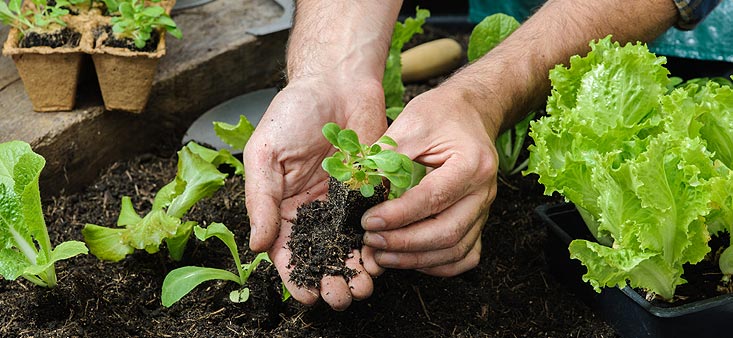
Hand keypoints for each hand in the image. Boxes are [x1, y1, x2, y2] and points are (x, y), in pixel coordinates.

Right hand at [244, 77, 386, 309]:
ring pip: (349, 248)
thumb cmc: (294, 111)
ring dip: (355, 272)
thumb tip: (258, 245)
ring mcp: (344, 204)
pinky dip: (377, 246)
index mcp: (282, 206)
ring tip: (362, 289)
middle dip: (329, 282)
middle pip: (320, 257)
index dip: (294, 278)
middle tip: (340, 298)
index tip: (306, 297)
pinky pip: (375, 226)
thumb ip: (261, 200)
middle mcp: (313, 211)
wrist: (338, 81)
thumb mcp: (265, 154)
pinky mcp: (371, 193)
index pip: (286, 252)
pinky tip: (381, 261)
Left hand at [360, 85, 499, 276]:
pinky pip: (465, 255)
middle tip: (370, 241)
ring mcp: (484, 209)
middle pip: (447, 233)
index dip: (398, 215)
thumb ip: (387, 157)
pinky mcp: (478, 220)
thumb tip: (360, 189)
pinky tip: (410, 259)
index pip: (433, 198)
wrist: (470, 112)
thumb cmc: (441, 113)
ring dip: (416, 259)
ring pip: (455, 250)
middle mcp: (483, 191)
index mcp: (471, 163)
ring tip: (382, 255)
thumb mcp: (412, 123)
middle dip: (404, 243)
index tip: (368, 221)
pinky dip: (439, 265)